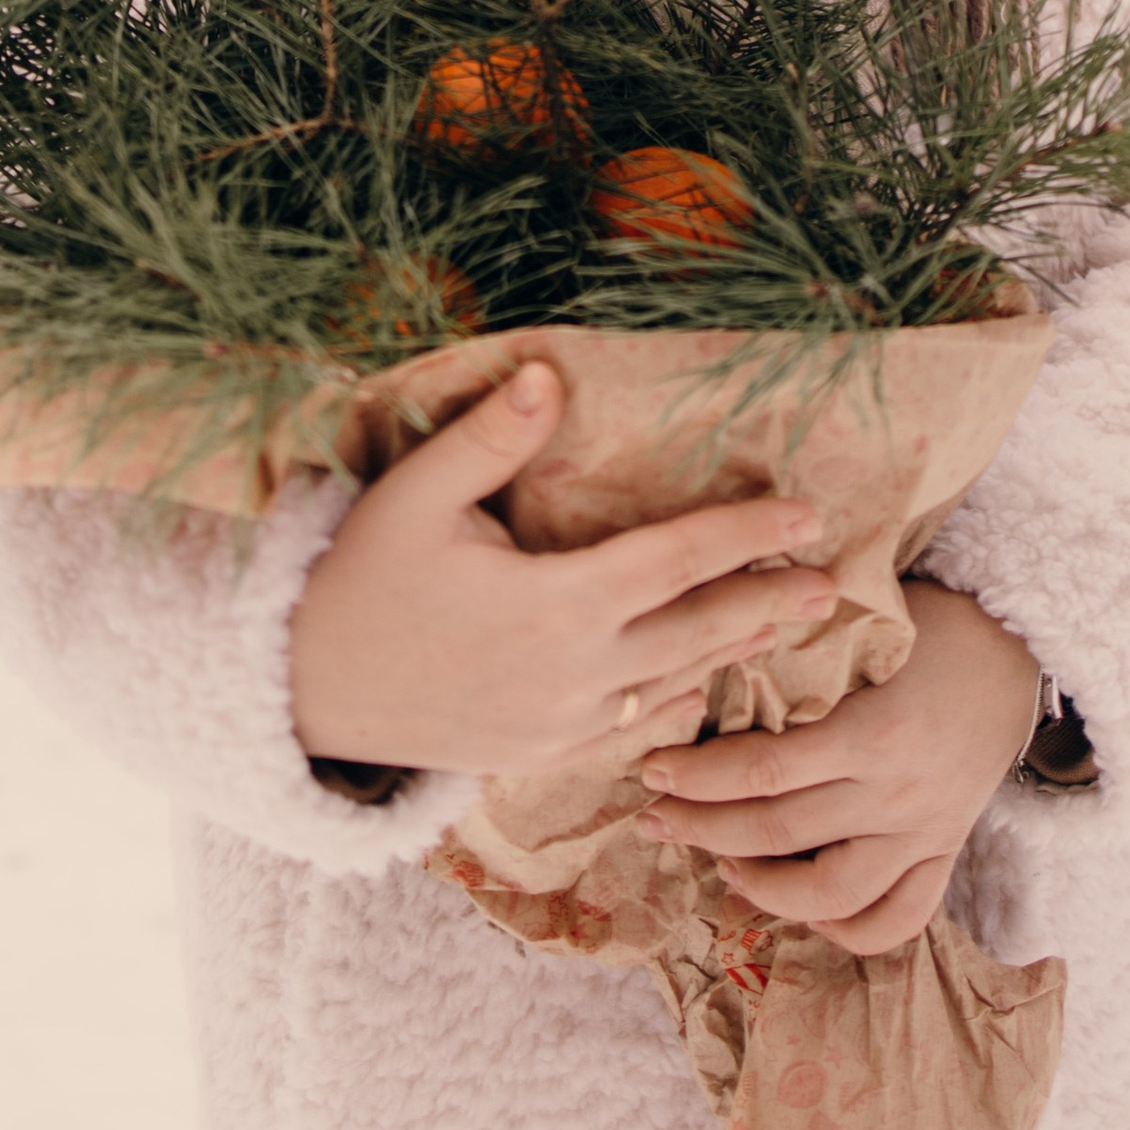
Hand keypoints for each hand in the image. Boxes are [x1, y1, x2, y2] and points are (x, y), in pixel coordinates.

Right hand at [288, 358, 838, 779]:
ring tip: (784, 629)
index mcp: (557, 603)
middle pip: (697, 631)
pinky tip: (698, 685)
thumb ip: (491, 437)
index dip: (746, 535)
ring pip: (673, 686)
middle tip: (829, 584)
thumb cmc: (357, 581)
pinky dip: (675, 704)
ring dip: (731, 654)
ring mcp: (560, 724)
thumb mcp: (414, 495)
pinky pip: (631, 730)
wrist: (300, 694)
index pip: (677, 560)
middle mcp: (575, 673)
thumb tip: (552, 373)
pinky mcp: (539, 756)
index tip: (806, 516)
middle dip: (766, 602)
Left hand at [633, 580, 1042, 954]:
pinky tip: (799, 904)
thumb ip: (797, 653)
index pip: (763, 770)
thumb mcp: (863, 624)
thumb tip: (705, 662)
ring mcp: (923, 831)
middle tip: (658, 817)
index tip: (653, 771)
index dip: (698, 777)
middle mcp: (896, 792)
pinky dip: (842, 928)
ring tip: (723, 860)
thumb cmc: (929, 622)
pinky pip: (895, 920)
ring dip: (761, 888)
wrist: (1019, 644)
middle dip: (702, 828)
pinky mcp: (944, 853)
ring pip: (830, 896)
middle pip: (778, 833)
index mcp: (872, 731)